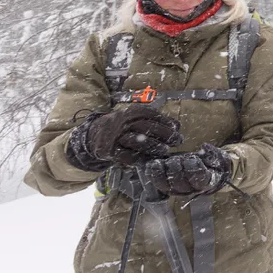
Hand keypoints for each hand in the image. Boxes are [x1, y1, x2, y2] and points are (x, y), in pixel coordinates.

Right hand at [67, 105, 182, 170]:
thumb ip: (155, 120)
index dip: (166, 122)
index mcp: (132, 112)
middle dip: (165, 134)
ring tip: (164, 150)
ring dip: (153, 146)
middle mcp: (123, 122)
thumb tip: (177, 126)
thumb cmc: (123, 126)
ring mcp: (116, 136)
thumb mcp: (136, 118)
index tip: (177, 129)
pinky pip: (126, 155)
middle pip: (147, 127)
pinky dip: (138, 158)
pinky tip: (147, 159)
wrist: (95, 134)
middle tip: (177, 141)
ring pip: (137, 141)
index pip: (152, 115)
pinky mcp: (109, 150)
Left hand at [144, 143, 232, 195]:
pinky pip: (158, 184)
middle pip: (180, 183)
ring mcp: (177, 189)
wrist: (207, 171)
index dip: (194, 169)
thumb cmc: (212, 164)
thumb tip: (204, 147)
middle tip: (177, 159)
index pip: (199, 179)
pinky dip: (153, 174)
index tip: (192, 158)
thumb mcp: (219, 157)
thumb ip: (213, 153)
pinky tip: (150, 165)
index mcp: (206, 182)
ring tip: (158, 163)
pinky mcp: (167, 186)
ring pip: (167, 185)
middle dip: (176, 169)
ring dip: (161, 173)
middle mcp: (191, 189)